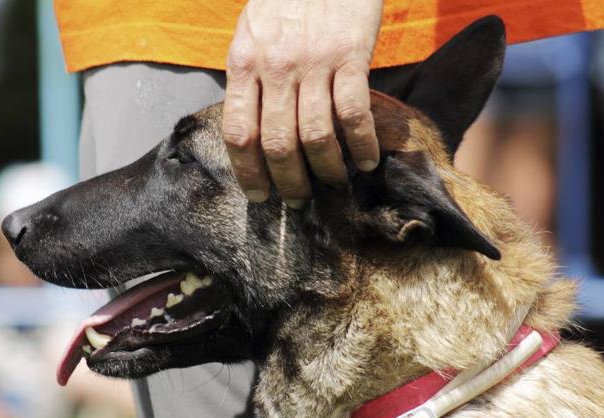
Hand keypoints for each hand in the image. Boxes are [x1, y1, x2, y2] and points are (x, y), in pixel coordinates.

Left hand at [223, 0, 382, 206]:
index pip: (238, 132)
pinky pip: (354, 113)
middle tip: (297, 200)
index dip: (247, 172)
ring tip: (333, 184)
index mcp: (243, 62)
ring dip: (326, 170)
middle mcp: (275, 66)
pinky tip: (365, 161)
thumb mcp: (252, 31)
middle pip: (276, 143)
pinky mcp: (350, 55)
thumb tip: (248, 125)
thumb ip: (250, 75)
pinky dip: (361, 145)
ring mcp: (314, 62)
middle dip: (287, 181)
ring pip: (315, 135)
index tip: (257, 196)